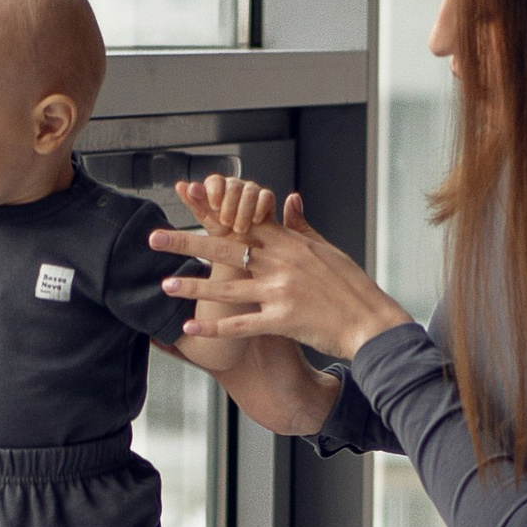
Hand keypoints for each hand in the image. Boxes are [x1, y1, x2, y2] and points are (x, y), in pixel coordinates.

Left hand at [152, 178, 409, 364]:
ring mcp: (281, 292)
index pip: (242, 221)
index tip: (187, 199)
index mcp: (290, 243)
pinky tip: (190, 327)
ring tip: (165, 285)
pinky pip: (242, 324)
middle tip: (155, 238)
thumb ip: (301, 226)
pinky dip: (215, 327)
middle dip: (186, 243)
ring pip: (227, 288)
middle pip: (225, 249)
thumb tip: (288, 199)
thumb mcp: (327, 249)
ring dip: (193, 287)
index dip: (212, 210)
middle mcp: (281, 263)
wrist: (371, 321)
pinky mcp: (283, 321)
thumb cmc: (350, 285)